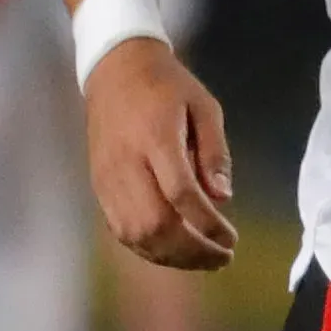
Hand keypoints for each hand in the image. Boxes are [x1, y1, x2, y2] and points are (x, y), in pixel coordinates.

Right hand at [86, 39, 236, 269]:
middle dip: (192, 250)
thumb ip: (215, 152)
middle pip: (154, 223)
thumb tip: (223, 198)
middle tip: (222, 257)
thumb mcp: (204, 106)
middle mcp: (127, 163)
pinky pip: (120, 229)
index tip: (231, 239)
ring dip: (171, 256)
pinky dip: (148, 248)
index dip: (207, 224)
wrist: (115, 70)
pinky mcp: (99, 186)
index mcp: (156, 137)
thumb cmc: (166, 85)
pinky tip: (173, 251)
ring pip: (135, 234)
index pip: (180, 194)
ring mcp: (108, 178)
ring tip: (202, 260)